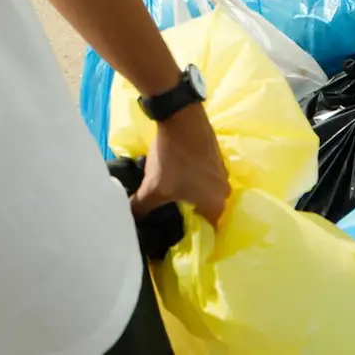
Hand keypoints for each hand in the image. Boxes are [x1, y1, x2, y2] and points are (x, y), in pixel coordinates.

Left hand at [131, 104, 229, 227]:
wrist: (182, 118)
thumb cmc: (173, 160)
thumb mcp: (152, 188)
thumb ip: (140, 209)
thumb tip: (130, 220)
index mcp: (215, 204)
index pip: (208, 231)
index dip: (193, 236)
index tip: (178, 236)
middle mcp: (225, 191)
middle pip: (207, 210)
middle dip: (191, 214)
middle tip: (171, 215)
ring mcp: (223, 171)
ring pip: (206, 191)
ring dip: (193, 193)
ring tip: (173, 194)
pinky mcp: (216, 155)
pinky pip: (206, 175)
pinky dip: (194, 177)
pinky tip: (179, 174)